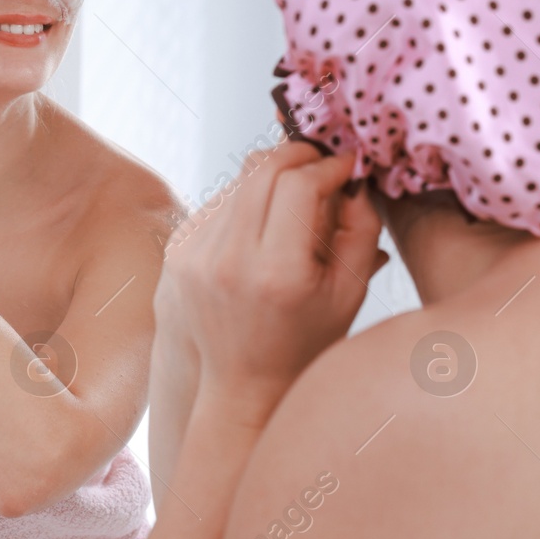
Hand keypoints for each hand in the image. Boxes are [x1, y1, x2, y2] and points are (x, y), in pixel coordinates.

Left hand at [157, 140, 386, 419]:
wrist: (244, 384)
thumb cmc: (304, 343)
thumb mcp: (350, 292)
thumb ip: (361, 227)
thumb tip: (353, 176)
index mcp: (276, 273)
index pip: (300, 184)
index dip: (330, 166)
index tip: (348, 166)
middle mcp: (228, 260)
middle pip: (263, 168)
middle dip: (300, 154)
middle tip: (324, 162)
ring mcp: (195, 254)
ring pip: (239, 178)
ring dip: (273, 176)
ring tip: (297, 200)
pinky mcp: (177, 250)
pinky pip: (218, 200)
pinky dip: (247, 200)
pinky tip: (264, 227)